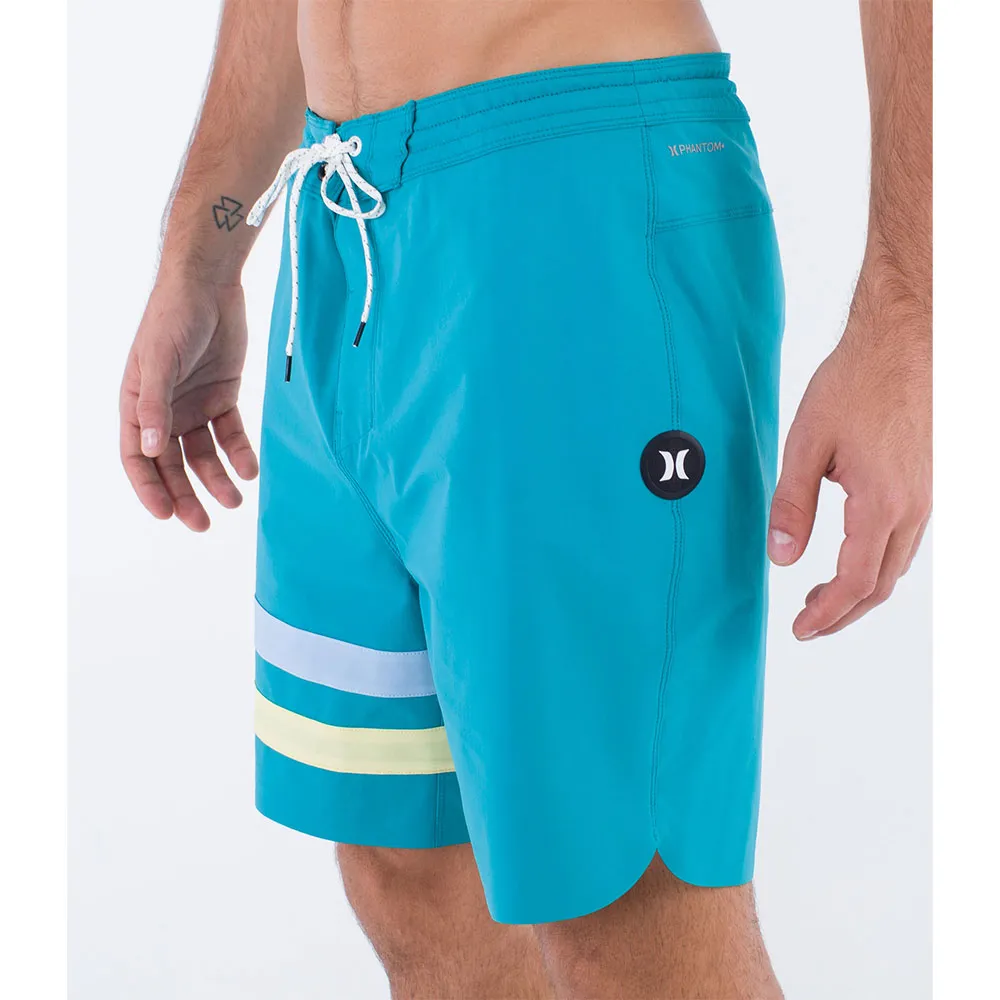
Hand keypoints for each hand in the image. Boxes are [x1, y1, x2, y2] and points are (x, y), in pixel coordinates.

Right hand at [120, 272, 258, 530]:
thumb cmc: (173, 317)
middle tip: (202, 524)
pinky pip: (231, 434)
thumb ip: (156, 405)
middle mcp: (165, 411)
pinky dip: (240, 453)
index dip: (150, 488)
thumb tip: (153, 449)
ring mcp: (195, 405)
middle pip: (173, 465)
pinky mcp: (223, 397)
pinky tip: (250, 470)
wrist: (210, 286)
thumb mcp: (159, 360)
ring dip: (217, 480)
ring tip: (235, 501)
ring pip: (204, 455)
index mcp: (138, 405)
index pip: (139, 458)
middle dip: (185, 495)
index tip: (166, 515)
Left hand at [767, 269, 931, 638]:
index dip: (827, 614)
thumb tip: (780, 557)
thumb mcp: (807, 444)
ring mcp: (927, 495)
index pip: (856, 582)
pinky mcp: (928, 482)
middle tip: (807, 624)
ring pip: (898, 564)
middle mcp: (914, 507)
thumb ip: (792, 504)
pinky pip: (905, 540)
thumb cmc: (855, 383)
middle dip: (844, 612)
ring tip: (821, 598)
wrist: (905, 340)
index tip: (801, 631)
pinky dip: (877, 562)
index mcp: (882, 502)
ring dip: (861, 589)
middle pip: (882, 584)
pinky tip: (850, 556)